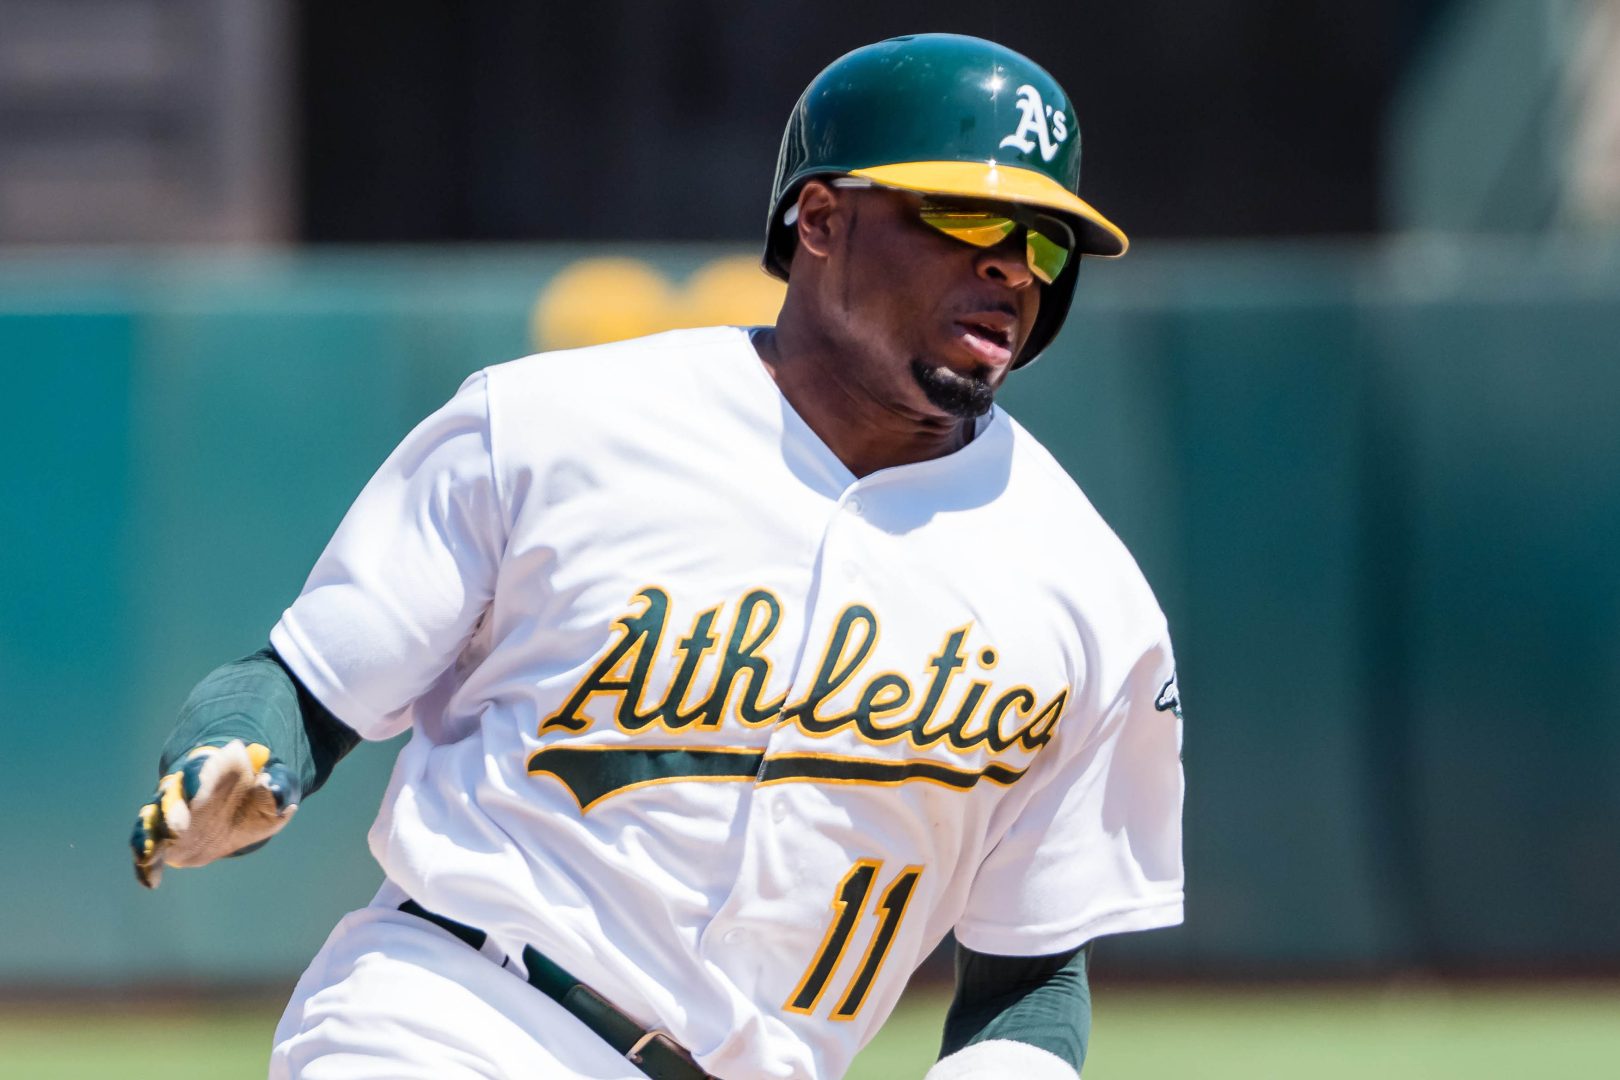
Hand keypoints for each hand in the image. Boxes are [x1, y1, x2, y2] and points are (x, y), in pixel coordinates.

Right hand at [130, 739, 299, 888]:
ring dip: (148, 836)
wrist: (241, 809)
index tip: (198, 790)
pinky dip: (146, 865)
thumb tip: (270, 786)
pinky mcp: (165, 838)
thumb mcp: (278, 790)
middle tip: (178, 828)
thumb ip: (278, 787)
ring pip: (151, 820)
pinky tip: (152, 882)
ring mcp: (171, 814)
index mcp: (212, 770)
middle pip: (170, 795)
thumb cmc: (261, 795)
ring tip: (149, 855)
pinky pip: (148, 848)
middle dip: (171, 810)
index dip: (197, 778)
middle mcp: (185, 790)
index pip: (199, 767)